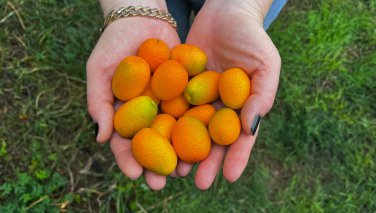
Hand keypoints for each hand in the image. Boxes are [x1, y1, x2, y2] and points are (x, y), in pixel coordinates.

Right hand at [86, 0, 179, 189]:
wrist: (142, 18)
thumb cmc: (114, 44)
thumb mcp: (99, 70)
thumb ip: (97, 102)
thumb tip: (100, 138)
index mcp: (124, 114)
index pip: (124, 142)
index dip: (128, 159)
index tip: (134, 174)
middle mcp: (148, 114)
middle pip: (152, 145)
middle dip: (156, 165)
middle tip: (162, 182)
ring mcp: (168, 105)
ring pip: (174, 135)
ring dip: (179, 154)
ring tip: (185, 170)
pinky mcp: (187, 93)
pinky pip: (192, 112)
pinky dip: (197, 128)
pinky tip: (204, 142)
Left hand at [178, 0, 280, 189]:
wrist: (225, 12)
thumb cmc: (251, 38)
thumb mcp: (265, 64)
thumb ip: (261, 96)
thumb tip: (250, 128)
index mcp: (241, 109)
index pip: (239, 138)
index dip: (235, 158)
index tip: (228, 177)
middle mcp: (217, 109)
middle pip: (211, 141)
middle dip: (205, 164)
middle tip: (197, 185)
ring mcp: (196, 99)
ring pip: (188, 131)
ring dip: (182, 152)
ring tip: (174, 171)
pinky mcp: (177, 87)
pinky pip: (170, 107)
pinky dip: (163, 124)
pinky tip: (155, 139)